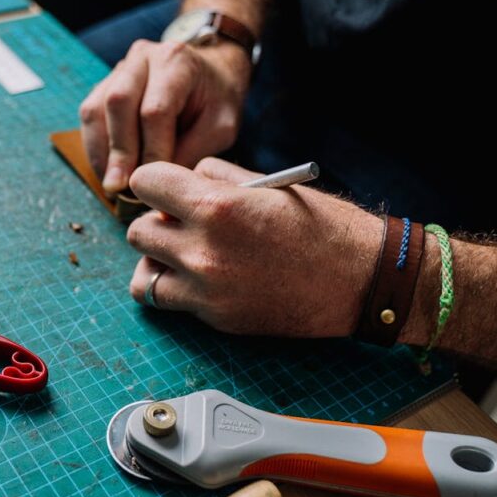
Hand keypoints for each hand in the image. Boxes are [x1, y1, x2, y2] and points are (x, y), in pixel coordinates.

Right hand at [79, 39, 251, 193]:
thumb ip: (193, 150)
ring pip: (96, 109)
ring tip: (111, 184)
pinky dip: (95, 146)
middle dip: (119, 151)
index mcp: (176, 61)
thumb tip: (156, 181)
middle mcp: (143, 57)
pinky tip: (106, 170)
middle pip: (118, 103)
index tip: (153, 183)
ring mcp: (120, 68)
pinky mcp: (106, 83)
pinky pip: (90, 115)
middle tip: (120, 188)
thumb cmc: (216, 101)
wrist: (210, 72)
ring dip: (101, 152)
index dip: (150, 151)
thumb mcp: (221, 126)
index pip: (155, 110)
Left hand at [126, 158, 384, 336]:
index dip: (153, 182)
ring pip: (142, 274)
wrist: (359, 280)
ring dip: (157, 261)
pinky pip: (168, 302)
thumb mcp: (268, 186)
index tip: (165, 189)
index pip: (144, 183)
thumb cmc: (321, 226)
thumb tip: (185, 180)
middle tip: (179, 223)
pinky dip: (173, 289)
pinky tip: (196, 279)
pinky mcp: (215, 317)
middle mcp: (203, 249)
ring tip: (182, 254)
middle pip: (137, 230)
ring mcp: (206, 289)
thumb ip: (217, 179)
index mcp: (216, 206)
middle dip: (155, 222)